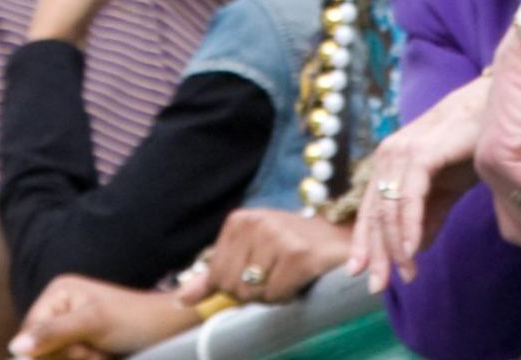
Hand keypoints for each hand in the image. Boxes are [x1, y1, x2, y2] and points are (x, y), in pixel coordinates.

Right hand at [10, 276, 193, 358]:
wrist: (168, 329)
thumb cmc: (134, 320)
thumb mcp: (92, 324)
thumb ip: (52, 333)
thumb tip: (15, 348)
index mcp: (58, 292)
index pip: (29, 333)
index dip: (49, 351)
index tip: (81, 350)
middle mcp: (60, 306)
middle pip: (42, 350)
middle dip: (71, 357)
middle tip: (97, 350)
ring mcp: (71, 326)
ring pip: (58, 358)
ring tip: (103, 353)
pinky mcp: (83, 342)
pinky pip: (70, 359)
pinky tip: (104, 356)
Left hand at [171, 209, 347, 308]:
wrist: (339, 240)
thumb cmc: (293, 249)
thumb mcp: (249, 255)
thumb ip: (214, 277)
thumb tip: (181, 300)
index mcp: (239, 221)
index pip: (218, 278)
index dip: (240, 286)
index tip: (263, 270)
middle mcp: (256, 223)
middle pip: (235, 288)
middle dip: (257, 292)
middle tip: (278, 274)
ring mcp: (278, 236)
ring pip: (256, 294)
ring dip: (275, 294)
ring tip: (291, 274)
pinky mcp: (299, 255)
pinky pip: (277, 295)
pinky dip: (289, 295)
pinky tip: (302, 278)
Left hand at [345, 74, 488, 291]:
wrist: (495, 111)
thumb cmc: (470, 144)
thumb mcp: (446, 188)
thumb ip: (429, 215)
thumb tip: (415, 249)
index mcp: (390, 164)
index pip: (370, 211)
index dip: (364, 243)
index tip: (361, 273)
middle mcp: (388, 156)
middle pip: (374, 214)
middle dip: (376, 254)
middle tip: (378, 286)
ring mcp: (401, 151)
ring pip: (388, 210)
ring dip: (395, 247)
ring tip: (406, 275)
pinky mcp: (421, 152)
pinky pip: (409, 197)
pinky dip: (409, 226)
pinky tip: (412, 250)